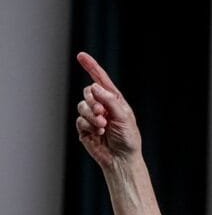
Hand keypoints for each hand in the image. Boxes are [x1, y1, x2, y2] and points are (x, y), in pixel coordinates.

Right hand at [75, 52, 141, 168]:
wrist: (122, 158)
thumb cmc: (128, 138)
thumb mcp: (124, 117)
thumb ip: (110, 101)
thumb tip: (94, 87)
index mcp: (114, 100)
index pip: (101, 80)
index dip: (91, 67)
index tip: (81, 55)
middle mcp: (102, 106)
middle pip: (88, 92)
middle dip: (93, 101)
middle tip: (102, 113)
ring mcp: (92, 117)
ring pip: (82, 106)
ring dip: (91, 115)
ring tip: (103, 126)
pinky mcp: (85, 128)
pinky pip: (80, 121)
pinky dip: (88, 126)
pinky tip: (98, 133)